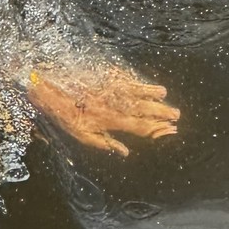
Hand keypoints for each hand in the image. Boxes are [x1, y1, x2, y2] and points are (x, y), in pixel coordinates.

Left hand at [26, 66, 179, 155]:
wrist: (50, 85)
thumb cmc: (64, 115)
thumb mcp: (82, 135)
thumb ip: (106, 143)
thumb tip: (126, 153)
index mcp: (112, 121)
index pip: (141, 127)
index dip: (157, 130)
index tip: (171, 131)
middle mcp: (117, 104)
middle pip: (146, 110)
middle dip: (163, 114)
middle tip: (177, 117)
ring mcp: (115, 88)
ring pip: (141, 93)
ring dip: (156, 97)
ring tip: (166, 100)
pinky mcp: (110, 76)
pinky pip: (131, 80)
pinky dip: (143, 84)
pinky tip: (154, 87)